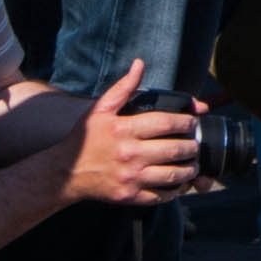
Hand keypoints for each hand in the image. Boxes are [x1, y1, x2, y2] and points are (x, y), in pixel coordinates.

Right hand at [65, 61, 201, 206]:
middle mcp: (129, 154)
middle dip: (192, 146)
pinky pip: (160, 195)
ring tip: (193, 164)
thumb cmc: (85, 138)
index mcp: (124, 130)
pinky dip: (175, 190)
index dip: (186, 121)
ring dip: (189, 169)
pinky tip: (179, 183)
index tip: (192, 122)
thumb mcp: (100, 109)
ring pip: (172, 175)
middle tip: (195, 144)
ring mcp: (130, 177)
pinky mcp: (129, 196)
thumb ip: (123, 87)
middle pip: (174, 149)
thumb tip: (139, 64)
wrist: (65, 173)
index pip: (166, 123)